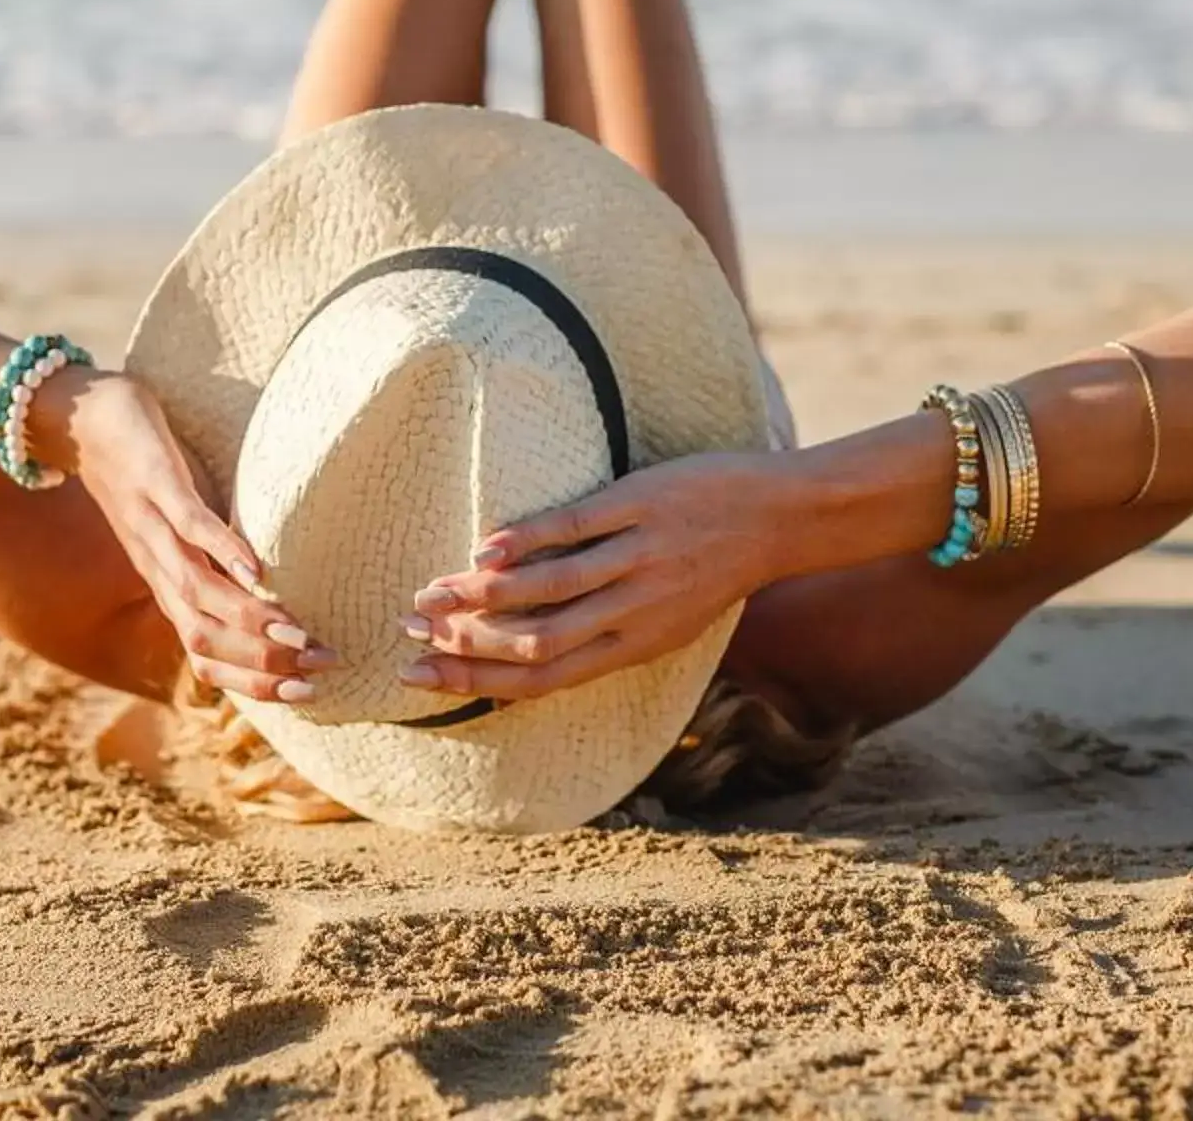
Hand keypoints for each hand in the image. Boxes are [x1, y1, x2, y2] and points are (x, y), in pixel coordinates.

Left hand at [44, 368, 334, 703]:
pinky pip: (188, 525)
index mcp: (166, 586)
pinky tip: (258, 571)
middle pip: (203, 637)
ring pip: (196, 591)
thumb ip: (215, 560)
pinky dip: (222, 552)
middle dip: (262, 662)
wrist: (82, 420)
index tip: (307, 693)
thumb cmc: (145, 476)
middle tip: (319, 666)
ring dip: (246, 619)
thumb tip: (268, 584)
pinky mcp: (155, 484)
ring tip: (297, 633)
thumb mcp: (180, 530)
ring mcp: (153, 528)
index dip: (253, 682)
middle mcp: (157, 568)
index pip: (205, 656)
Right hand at [397, 450, 788, 701]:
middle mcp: (632, 612)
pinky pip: (574, 528)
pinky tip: (485, 545)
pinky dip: (525, 540)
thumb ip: (605, 638)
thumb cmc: (716, 572)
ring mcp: (637, 559)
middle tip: (412, 631)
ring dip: (481, 593)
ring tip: (432, 591)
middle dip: (466, 643)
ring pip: (548, 589)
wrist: (780, 518)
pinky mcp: (640, 507)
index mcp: (634, 647)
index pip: (542, 680)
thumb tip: (532, 652)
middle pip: (535, 642)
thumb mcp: (666, 624)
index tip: (419, 681)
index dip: (476, 685)